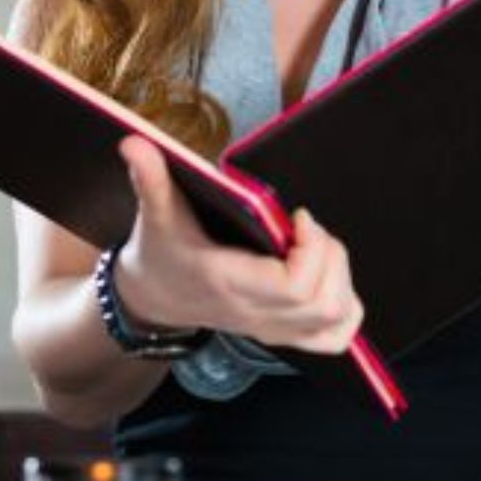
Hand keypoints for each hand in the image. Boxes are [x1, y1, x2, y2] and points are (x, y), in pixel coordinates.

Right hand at [113, 135, 363, 353]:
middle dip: (330, 257)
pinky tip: (329, 279)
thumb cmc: (160, 252)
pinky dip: (346, 308)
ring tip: (317, 248)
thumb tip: (134, 142)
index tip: (298, 216)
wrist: (151, 297)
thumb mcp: (155, 213)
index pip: (294, 287)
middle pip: (323, 303)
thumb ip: (149, 177)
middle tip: (308, 228)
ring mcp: (270, 327)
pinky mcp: (281, 332)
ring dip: (341, 278)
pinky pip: (334, 337)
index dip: (312, 249)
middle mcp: (253, 312)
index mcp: (228, 282)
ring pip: (335, 319)